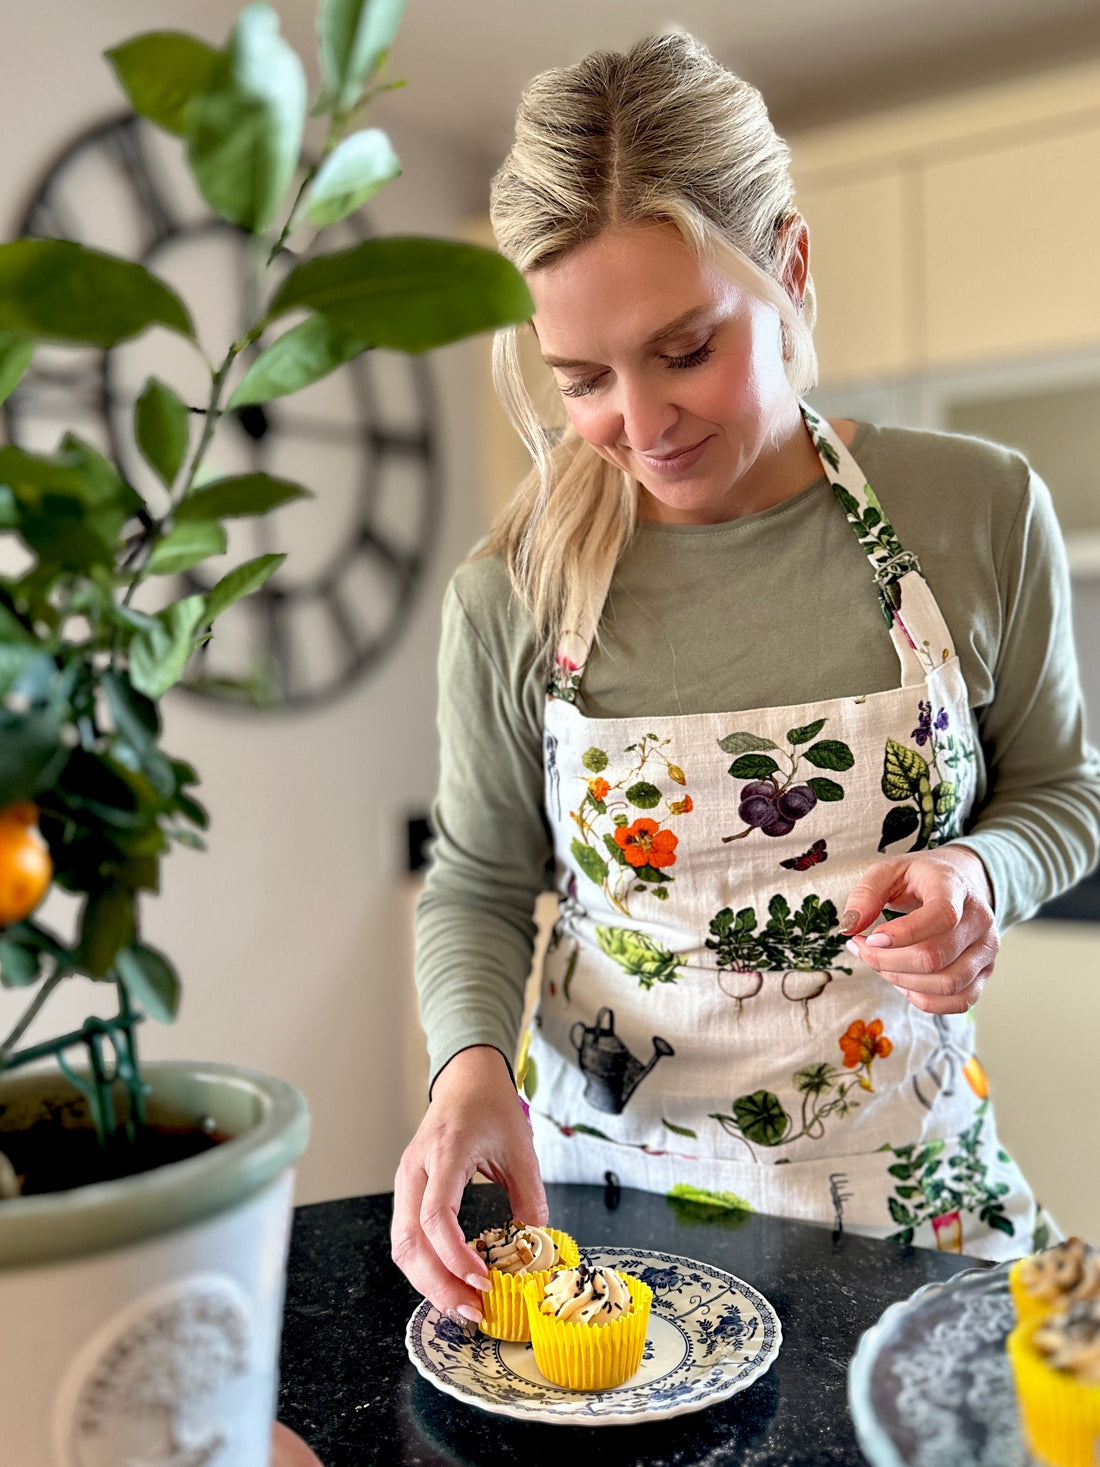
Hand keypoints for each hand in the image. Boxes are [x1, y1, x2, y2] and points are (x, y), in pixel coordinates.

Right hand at [391, 1045, 547, 1321]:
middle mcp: (416, 1168)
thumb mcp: (521, 1147)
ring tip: (462, 1306)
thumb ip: (529, 1195)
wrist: (466, 1079)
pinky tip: (451, 1282)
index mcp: (446, 1151)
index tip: (483, 1279)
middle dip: (436, 1284)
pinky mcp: (407, 1190)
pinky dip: (425, 1266)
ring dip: (428, 1281)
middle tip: (470, 1311)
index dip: (454, 1255)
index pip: (435, 1214)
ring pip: (401, 1244)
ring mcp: (406, 1180)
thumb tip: (537, 1244)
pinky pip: (407, 1236)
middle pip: (408, 1240)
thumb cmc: (491, 1106)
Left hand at [840, 845, 998, 1014]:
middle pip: (935, 957)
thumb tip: (850, 926)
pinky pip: (958, 1001)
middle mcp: (979, 920)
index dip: (903, 934)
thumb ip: (866, 893)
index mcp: (955, 887)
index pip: (942, 916)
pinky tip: (903, 982)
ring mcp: (986, 949)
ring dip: (902, 981)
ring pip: (947, 984)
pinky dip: (925, 999)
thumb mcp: (888, 870)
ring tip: (879, 964)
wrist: (957, 884)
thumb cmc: (918, 879)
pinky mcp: (984, 972)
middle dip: (887, 961)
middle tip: (861, 949)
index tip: (870, 939)